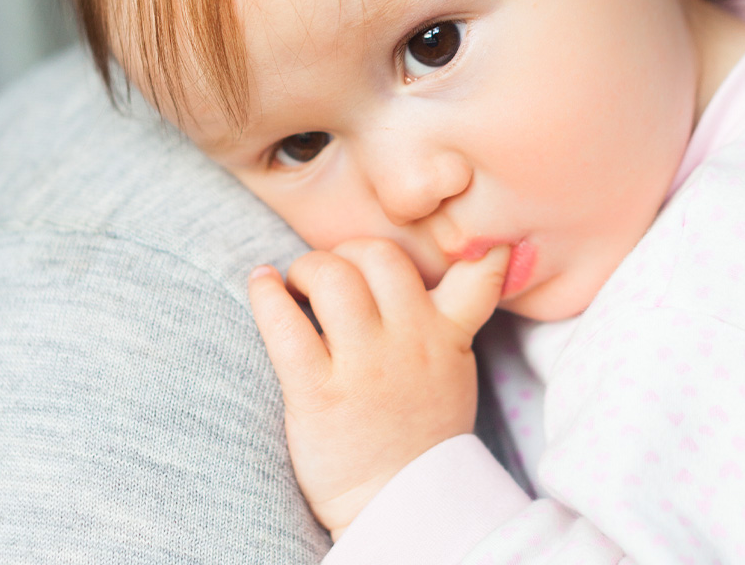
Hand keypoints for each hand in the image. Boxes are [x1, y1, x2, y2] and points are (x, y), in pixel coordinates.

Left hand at [249, 238, 508, 539]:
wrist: (396, 506)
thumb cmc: (420, 430)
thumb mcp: (456, 368)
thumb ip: (458, 312)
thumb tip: (482, 254)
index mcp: (447, 334)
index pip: (475, 272)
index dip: (470, 243)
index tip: (446, 238)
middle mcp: (409, 342)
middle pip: (377, 255)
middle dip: (346, 252)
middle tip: (331, 272)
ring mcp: (364, 367)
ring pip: (332, 277)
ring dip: (308, 268)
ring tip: (299, 285)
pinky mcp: (318, 394)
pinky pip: (285, 325)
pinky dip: (266, 294)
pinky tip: (262, 284)